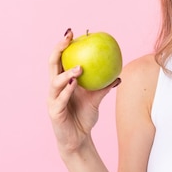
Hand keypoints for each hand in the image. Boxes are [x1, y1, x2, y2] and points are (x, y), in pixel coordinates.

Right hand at [47, 28, 120, 154]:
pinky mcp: (54, 112)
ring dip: (66, 72)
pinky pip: (60, 99)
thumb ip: (104, 87)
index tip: (72, 33)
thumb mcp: (96, 99)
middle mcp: (54, 88)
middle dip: (58, 50)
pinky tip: (75, 83)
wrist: (79, 139)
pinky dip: (67, 90)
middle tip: (68, 38)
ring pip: (55, 82)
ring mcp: (52, 100)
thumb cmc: (85, 117)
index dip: (63, 45)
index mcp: (62, 82)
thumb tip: (119, 75)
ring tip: (79, 67)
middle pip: (52, 65)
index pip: (60, 60)